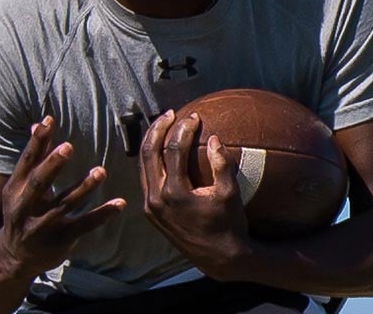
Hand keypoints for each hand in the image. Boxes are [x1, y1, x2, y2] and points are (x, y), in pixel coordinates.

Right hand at [0, 116, 125, 278]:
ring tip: (100, 171)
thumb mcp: (21, 185)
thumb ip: (35, 156)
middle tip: (68, 147)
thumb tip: (38, 123)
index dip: (36, 142)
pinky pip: (85, 225)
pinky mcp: (61, 239)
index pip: (26, 161)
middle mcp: (26, 207)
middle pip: (39, 183)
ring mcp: (43, 225)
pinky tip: (120, 203)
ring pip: (65, 204)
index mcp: (15, 189)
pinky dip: (102, 214)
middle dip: (52, 165)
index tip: (48, 121)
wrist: (14, 258)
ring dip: (84, 188)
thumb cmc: (22, 210)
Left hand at [140, 110, 249, 279]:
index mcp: (174, 194)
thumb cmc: (228, 225)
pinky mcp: (150, 211)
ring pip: (142, 165)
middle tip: (171, 113)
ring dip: (151, 141)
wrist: (219, 259)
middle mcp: (156, 199)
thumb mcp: (230, 194)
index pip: (173, 151)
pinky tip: (161, 148)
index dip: (183, 130)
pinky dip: (151, 159)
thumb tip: (213, 139)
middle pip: (149, 153)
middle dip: (158, 128)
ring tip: (164, 124)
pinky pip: (146, 177)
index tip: (195, 116)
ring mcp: (150, 206)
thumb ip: (222, 164)